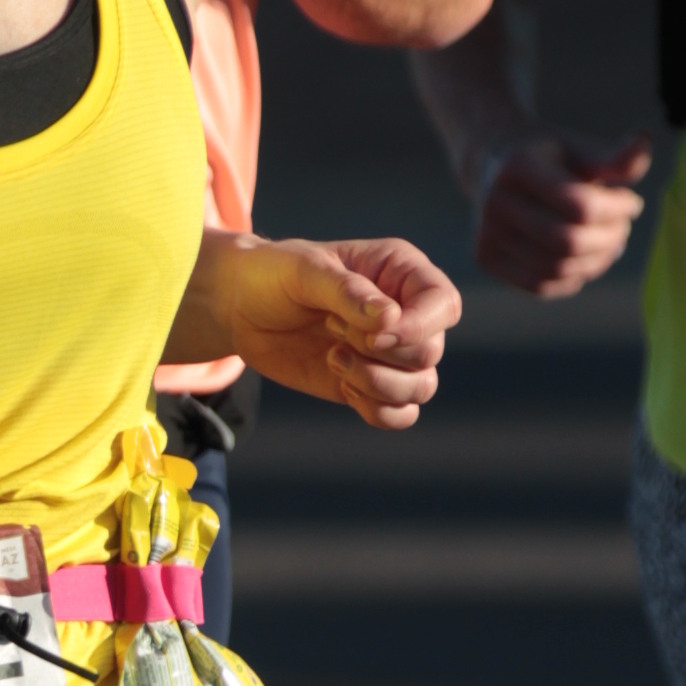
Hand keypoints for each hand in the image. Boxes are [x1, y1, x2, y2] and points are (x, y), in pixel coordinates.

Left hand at [205, 232, 460, 430]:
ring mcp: (390, 354)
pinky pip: (400, 414)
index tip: (374, 336)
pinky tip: (342, 386)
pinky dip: (376, 411)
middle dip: (381, 353)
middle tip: (332, 332)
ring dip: (377, 384)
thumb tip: (390, 318)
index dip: (418, 328)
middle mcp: (406, 314)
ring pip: (421, 388)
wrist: (241, 307)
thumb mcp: (306, 270)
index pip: (444, 305)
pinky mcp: (369, 385)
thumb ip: (348, 292)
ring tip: (333, 360)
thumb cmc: (275, 274)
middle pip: (431, 352)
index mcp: (401, 274)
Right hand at [470, 132, 650, 297]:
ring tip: (610, 244)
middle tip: (624, 229)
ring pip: (556, 268)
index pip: (578, 204)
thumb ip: (614, 157)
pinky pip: (540, 285)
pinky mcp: (485, 258)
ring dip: (596, 261)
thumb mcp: (580, 150)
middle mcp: (494, 202)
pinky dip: (573, 278)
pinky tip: (587, 260)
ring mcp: (485, 233)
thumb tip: (645, 142)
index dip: (616, 209)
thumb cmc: (549, 157)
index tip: (632, 203)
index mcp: (518, 167)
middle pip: (567, 241)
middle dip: (608, 239)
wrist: (494, 165)